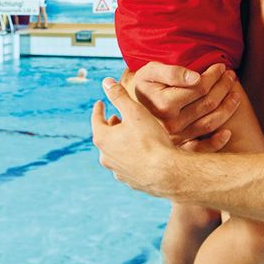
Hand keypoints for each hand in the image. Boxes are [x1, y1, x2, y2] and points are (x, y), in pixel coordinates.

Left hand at [91, 77, 179, 196]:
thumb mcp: (134, 112)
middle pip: (104, 137)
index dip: (99, 109)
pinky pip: (126, 165)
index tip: (101, 102)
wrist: (167, 174)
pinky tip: (139, 154)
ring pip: (115, 152)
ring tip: (129, 135)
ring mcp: (117, 171)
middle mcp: (106, 157)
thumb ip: (119, 96)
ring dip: (120, 142)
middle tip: (116, 118)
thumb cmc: (151, 140)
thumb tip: (106, 82)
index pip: (96, 119)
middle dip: (110, 126)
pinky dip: (129, 156)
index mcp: (103, 139)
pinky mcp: (130, 181)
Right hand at [128, 62, 241, 146]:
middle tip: (231, 76)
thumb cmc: (145, 84)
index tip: (220, 66)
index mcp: (164, 105)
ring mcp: (177, 137)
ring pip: (210, 122)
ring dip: (227, 107)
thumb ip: (173, 72)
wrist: (132, 106)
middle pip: (208, 104)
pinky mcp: (180, 146)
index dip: (213, 76)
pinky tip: (228, 132)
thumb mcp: (151, 71)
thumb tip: (196, 78)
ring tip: (235, 93)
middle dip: (223, 87)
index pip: (199, 88)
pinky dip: (217, 142)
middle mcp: (171, 124)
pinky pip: (202, 148)